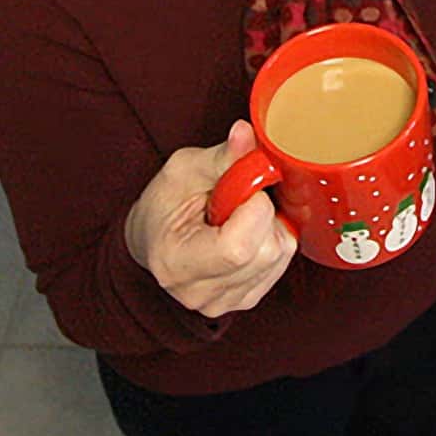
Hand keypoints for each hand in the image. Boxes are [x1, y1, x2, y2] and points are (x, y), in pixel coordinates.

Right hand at [124, 120, 296, 316]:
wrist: (153, 240)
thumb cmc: (163, 205)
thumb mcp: (183, 170)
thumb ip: (222, 156)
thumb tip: (246, 134)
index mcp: (176, 264)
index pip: (238, 247)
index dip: (252, 208)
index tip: (241, 188)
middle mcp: (200, 293)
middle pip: (266, 250)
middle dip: (263, 213)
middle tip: (237, 200)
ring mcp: (224, 301)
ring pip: (280, 255)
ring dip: (270, 226)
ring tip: (238, 216)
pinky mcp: (245, 299)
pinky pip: (282, 264)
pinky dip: (272, 240)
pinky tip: (248, 232)